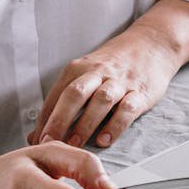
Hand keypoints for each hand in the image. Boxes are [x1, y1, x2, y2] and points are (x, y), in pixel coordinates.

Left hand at [28, 22, 181, 148]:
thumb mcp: (86, 72)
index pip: (57, 94)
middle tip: (50, 142)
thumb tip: (38, 133)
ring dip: (85, 124)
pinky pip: (127, 108)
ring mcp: (120, 82)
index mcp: (80, 68)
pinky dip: (115, 125)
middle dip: (60, 119)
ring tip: (75, 145)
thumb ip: (63, 101)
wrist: (151, 44)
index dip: (45, 119)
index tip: (36, 140)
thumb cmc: (113, 63)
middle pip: (75, 94)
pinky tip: (105, 139)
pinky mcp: (140, 91)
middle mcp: (98, 73)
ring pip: (100, 101)